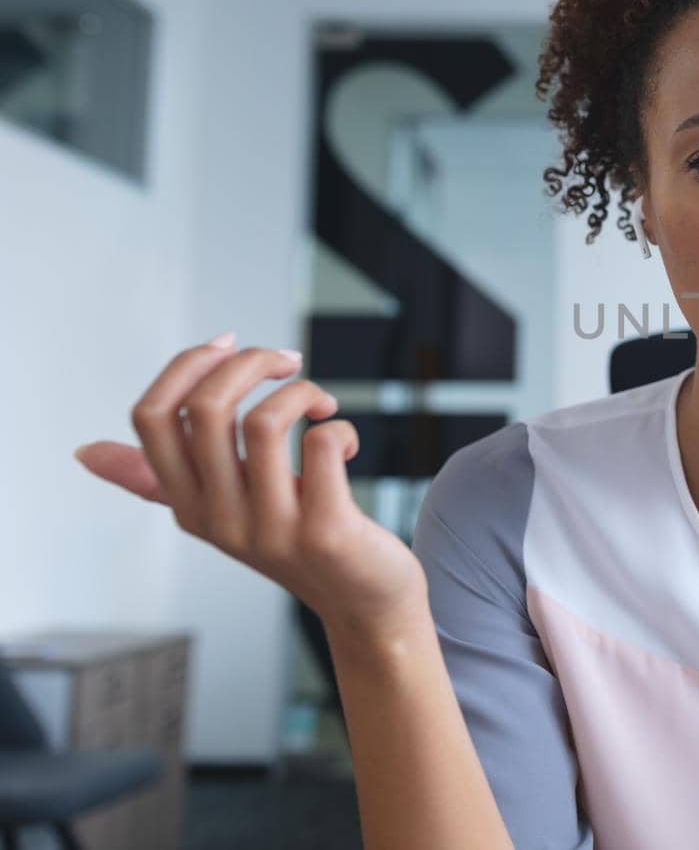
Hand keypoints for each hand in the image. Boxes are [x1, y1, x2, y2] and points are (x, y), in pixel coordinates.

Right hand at [73, 335, 427, 644]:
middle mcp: (220, 518)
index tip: (229, 345)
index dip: (187, 365)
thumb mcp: (220, 511)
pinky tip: (345, 443)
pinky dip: (339, 428)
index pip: (152, 417)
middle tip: (288, 362)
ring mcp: (270, 528)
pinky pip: (322, 447)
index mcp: (187, 504)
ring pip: (265, 421)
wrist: (364, 603)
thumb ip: (160, 478)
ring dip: (302, 391)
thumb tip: (84, 452)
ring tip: (322, 404)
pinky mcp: (325, 531)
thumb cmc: (294, 542)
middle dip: (251, 362)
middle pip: (206, 409)